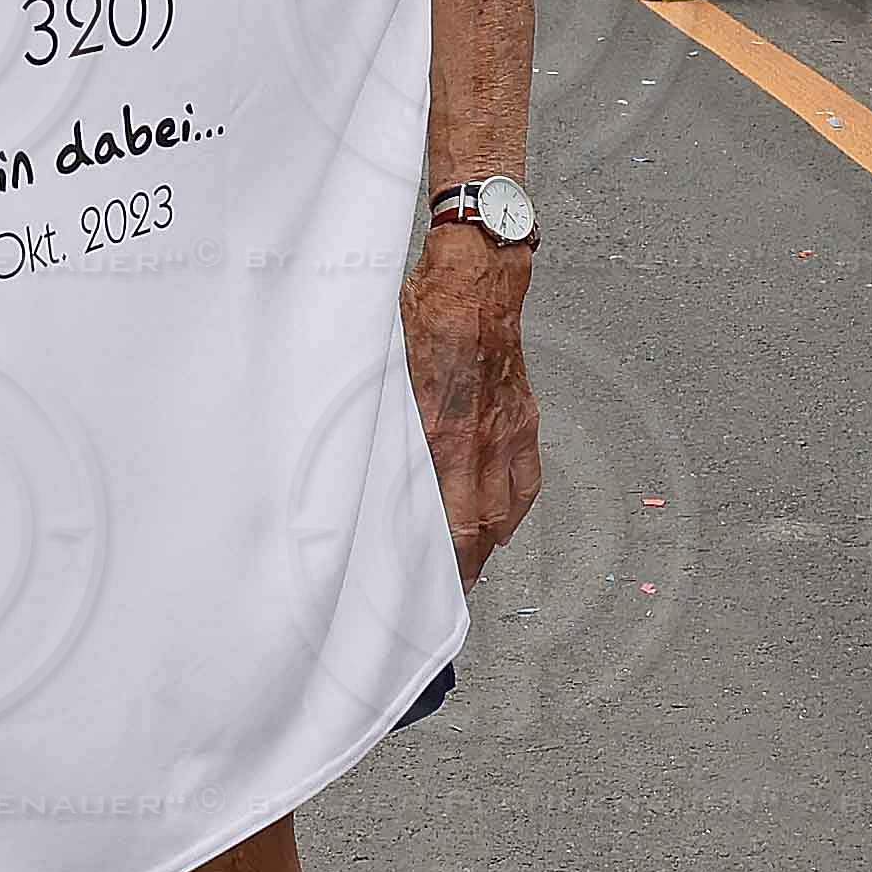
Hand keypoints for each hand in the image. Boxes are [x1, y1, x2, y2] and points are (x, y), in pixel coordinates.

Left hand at [401, 224, 537, 585]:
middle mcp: (474, 443)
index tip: (404, 581)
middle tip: (440, 591)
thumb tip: (346, 461)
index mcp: (434, 433)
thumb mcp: (379, 370)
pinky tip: (502, 527)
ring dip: (484, 549)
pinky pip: (525, 483)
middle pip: (471, 529)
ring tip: (468, 570)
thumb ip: (375, 422)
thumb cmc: (424, 314)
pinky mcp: (523, 421)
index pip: (428, 516)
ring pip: (500, 514)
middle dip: (457, 569)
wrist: (476, 279)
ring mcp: (505, 434)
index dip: (419, 557)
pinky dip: (513, 512)